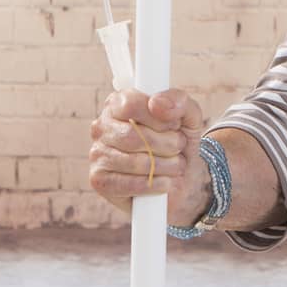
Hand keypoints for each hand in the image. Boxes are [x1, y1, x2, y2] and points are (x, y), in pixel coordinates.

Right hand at [88, 87, 209, 224]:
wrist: (183, 178)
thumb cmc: (179, 140)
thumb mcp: (189, 116)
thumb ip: (178, 101)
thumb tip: (156, 102)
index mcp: (118, 103)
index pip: (131, 104)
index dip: (159, 118)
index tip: (175, 125)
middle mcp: (101, 127)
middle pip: (133, 135)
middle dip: (168, 144)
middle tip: (179, 146)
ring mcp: (97, 154)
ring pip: (135, 162)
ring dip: (167, 166)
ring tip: (176, 164)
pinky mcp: (100, 181)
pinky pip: (130, 185)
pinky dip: (156, 184)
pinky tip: (165, 181)